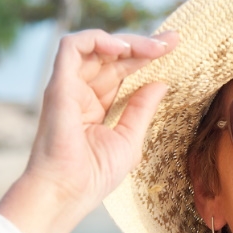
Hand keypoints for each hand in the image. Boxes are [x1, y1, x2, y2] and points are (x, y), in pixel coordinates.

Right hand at [0, 29, 177, 232]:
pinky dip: (96, 40)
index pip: (122, 70)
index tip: (174, 46)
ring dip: (126, 41)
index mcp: (97, 104)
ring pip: (95, 46)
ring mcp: (69, 86)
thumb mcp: (129, 139)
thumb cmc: (94, 175)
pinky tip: (123, 49)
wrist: (67, 192)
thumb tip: (161, 83)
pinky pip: (71, 46)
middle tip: (172, 40)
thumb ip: (142, 109)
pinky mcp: (58, 84)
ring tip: (154, 47)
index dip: (146, 56)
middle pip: (112, 56)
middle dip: (144, 44)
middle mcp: (82, 91)